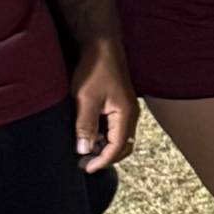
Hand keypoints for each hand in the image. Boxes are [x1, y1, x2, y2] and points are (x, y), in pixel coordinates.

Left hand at [71, 42, 137, 172]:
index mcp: (126, 115)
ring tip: (83, 149)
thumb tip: (84, 150)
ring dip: (103, 146)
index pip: (117, 147)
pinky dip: (103, 136)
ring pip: (118, 138)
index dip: (102, 160)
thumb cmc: (95, 69)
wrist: (101, 46)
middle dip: (105, 157)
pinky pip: (114, 128)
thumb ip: (86, 126)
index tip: (85, 167)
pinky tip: (88, 135)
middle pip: (122, 146)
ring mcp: (125, 110)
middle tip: (84, 162)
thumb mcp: (86, 99)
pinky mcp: (118, 105)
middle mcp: (130, 115)